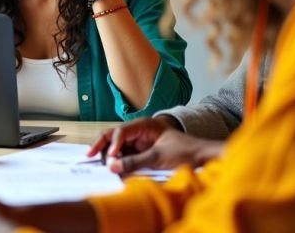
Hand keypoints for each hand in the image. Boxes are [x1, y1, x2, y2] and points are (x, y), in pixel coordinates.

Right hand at [88, 118, 222, 173]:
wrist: (203, 158)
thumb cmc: (185, 152)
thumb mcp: (159, 157)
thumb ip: (135, 162)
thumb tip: (113, 166)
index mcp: (144, 125)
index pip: (120, 132)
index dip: (112, 144)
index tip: (109, 158)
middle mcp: (139, 131)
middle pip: (113, 136)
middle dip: (102, 147)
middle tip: (91, 158)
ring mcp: (139, 142)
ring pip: (117, 147)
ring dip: (109, 156)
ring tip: (102, 166)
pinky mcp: (141, 152)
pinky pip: (125, 156)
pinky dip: (119, 162)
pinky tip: (113, 168)